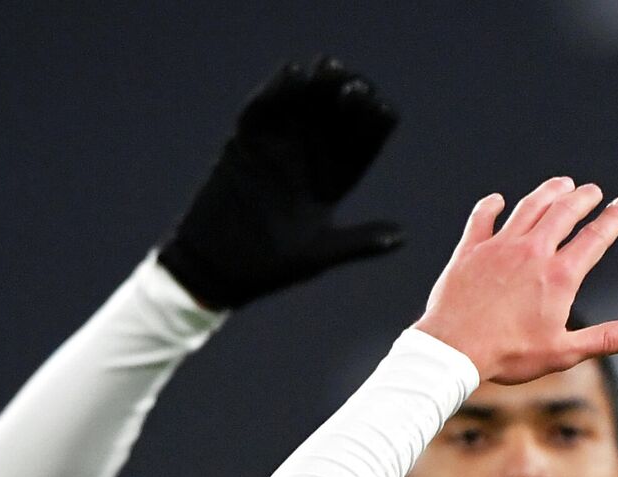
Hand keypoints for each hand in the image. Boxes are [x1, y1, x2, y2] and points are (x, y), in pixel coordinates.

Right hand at [158, 56, 402, 309]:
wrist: (215, 269)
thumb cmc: (268, 267)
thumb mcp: (318, 254)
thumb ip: (359, 242)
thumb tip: (403, 236)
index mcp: (329, 187)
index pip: (357, 151)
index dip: (371, 129)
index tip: (386, 109)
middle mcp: (305, 164)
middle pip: (331, 123)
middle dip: (344, 100)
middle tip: (356, 83)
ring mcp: (273, 152)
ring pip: (299, 111)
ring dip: (313, 89)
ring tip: (327, 66)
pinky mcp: (243, 146)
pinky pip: (260, 113)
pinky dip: (274, 93)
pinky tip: (291, 73)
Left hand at [414, 177, 617, 383]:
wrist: (454, 348)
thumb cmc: (507, 354)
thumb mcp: (564, 351)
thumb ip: (606, 338)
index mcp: (558, 277)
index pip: (594, 239)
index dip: (613, 219)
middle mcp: (532, 253)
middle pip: (563, 213)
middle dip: (582, 198)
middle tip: (592, 190)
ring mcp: (499, 247)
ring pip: (529, 207)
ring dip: (547, 192)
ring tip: (560, 184)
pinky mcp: (470, 250)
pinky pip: (482, 218)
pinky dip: (491, 206)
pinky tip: (497, 199)